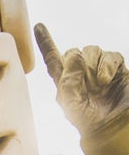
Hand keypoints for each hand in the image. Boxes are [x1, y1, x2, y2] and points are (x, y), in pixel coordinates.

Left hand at [36, 22, 128, 136]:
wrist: (111, 127)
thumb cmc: (87, 119)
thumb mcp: (69, 103)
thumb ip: (67, 80)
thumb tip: (75, 56)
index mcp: (64, 80)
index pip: (52, 58)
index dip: (45, 41)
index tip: (38, 26)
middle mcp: (81, 72)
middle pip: (74, 51)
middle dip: (78, 64)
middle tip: (86, 85)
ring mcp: (99, 69)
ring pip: (92, 50)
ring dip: (93, 65)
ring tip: (97, 85)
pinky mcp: (117, 69)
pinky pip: (112, 55)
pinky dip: (107, 65)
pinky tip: (105, 80)